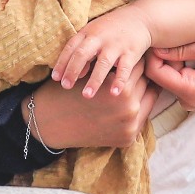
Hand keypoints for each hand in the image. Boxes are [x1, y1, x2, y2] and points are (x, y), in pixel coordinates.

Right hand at [24, 67, 158, 150]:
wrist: (49, 123)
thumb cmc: (65, 92)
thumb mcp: (88, 74)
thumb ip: (110, 66)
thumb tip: (131, 55)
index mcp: (120, 90)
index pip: (138, 67)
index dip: (133, 58)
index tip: (131, 54)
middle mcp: (130, 109)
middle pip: (145, 84)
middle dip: (139, 75)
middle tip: (137, 66)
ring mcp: (130, 126)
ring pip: (146, 101)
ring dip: (140, 92)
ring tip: (134, 83)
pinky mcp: (127, 139)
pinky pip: (139, 119)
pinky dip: (135, 110)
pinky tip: (128, 102)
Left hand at [52, 11, 155, 96]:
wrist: (140, 19)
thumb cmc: (111, 30)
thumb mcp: (94, 36)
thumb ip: (84, 53)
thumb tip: (77, 75)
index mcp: (87, 33)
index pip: (70, 47)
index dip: (62, 62)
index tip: (55, 78)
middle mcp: (100, 38)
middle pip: (82, 54)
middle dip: (72, 70)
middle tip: (65, 87)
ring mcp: (116, 45)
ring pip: (103, 63)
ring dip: (94, 80)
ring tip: (87, 95)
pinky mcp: (131, 51)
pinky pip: (125, 68)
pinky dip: (119, 81)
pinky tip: (114, 93)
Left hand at [145, 32, 194, 109]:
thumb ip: (183, 49)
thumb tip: (153, 47)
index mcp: (194, 91)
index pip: (155, 73)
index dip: (151, 53)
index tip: (153, 34)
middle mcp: (189, 100)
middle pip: (158, 75)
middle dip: (159, 55)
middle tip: (165, 33)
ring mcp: (191, 97)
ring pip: (166, 74)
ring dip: (169, 57)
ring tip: (179, 39)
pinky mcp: (194, 90)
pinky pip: (175, 74)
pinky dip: (177, 61)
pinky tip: (186, 48)